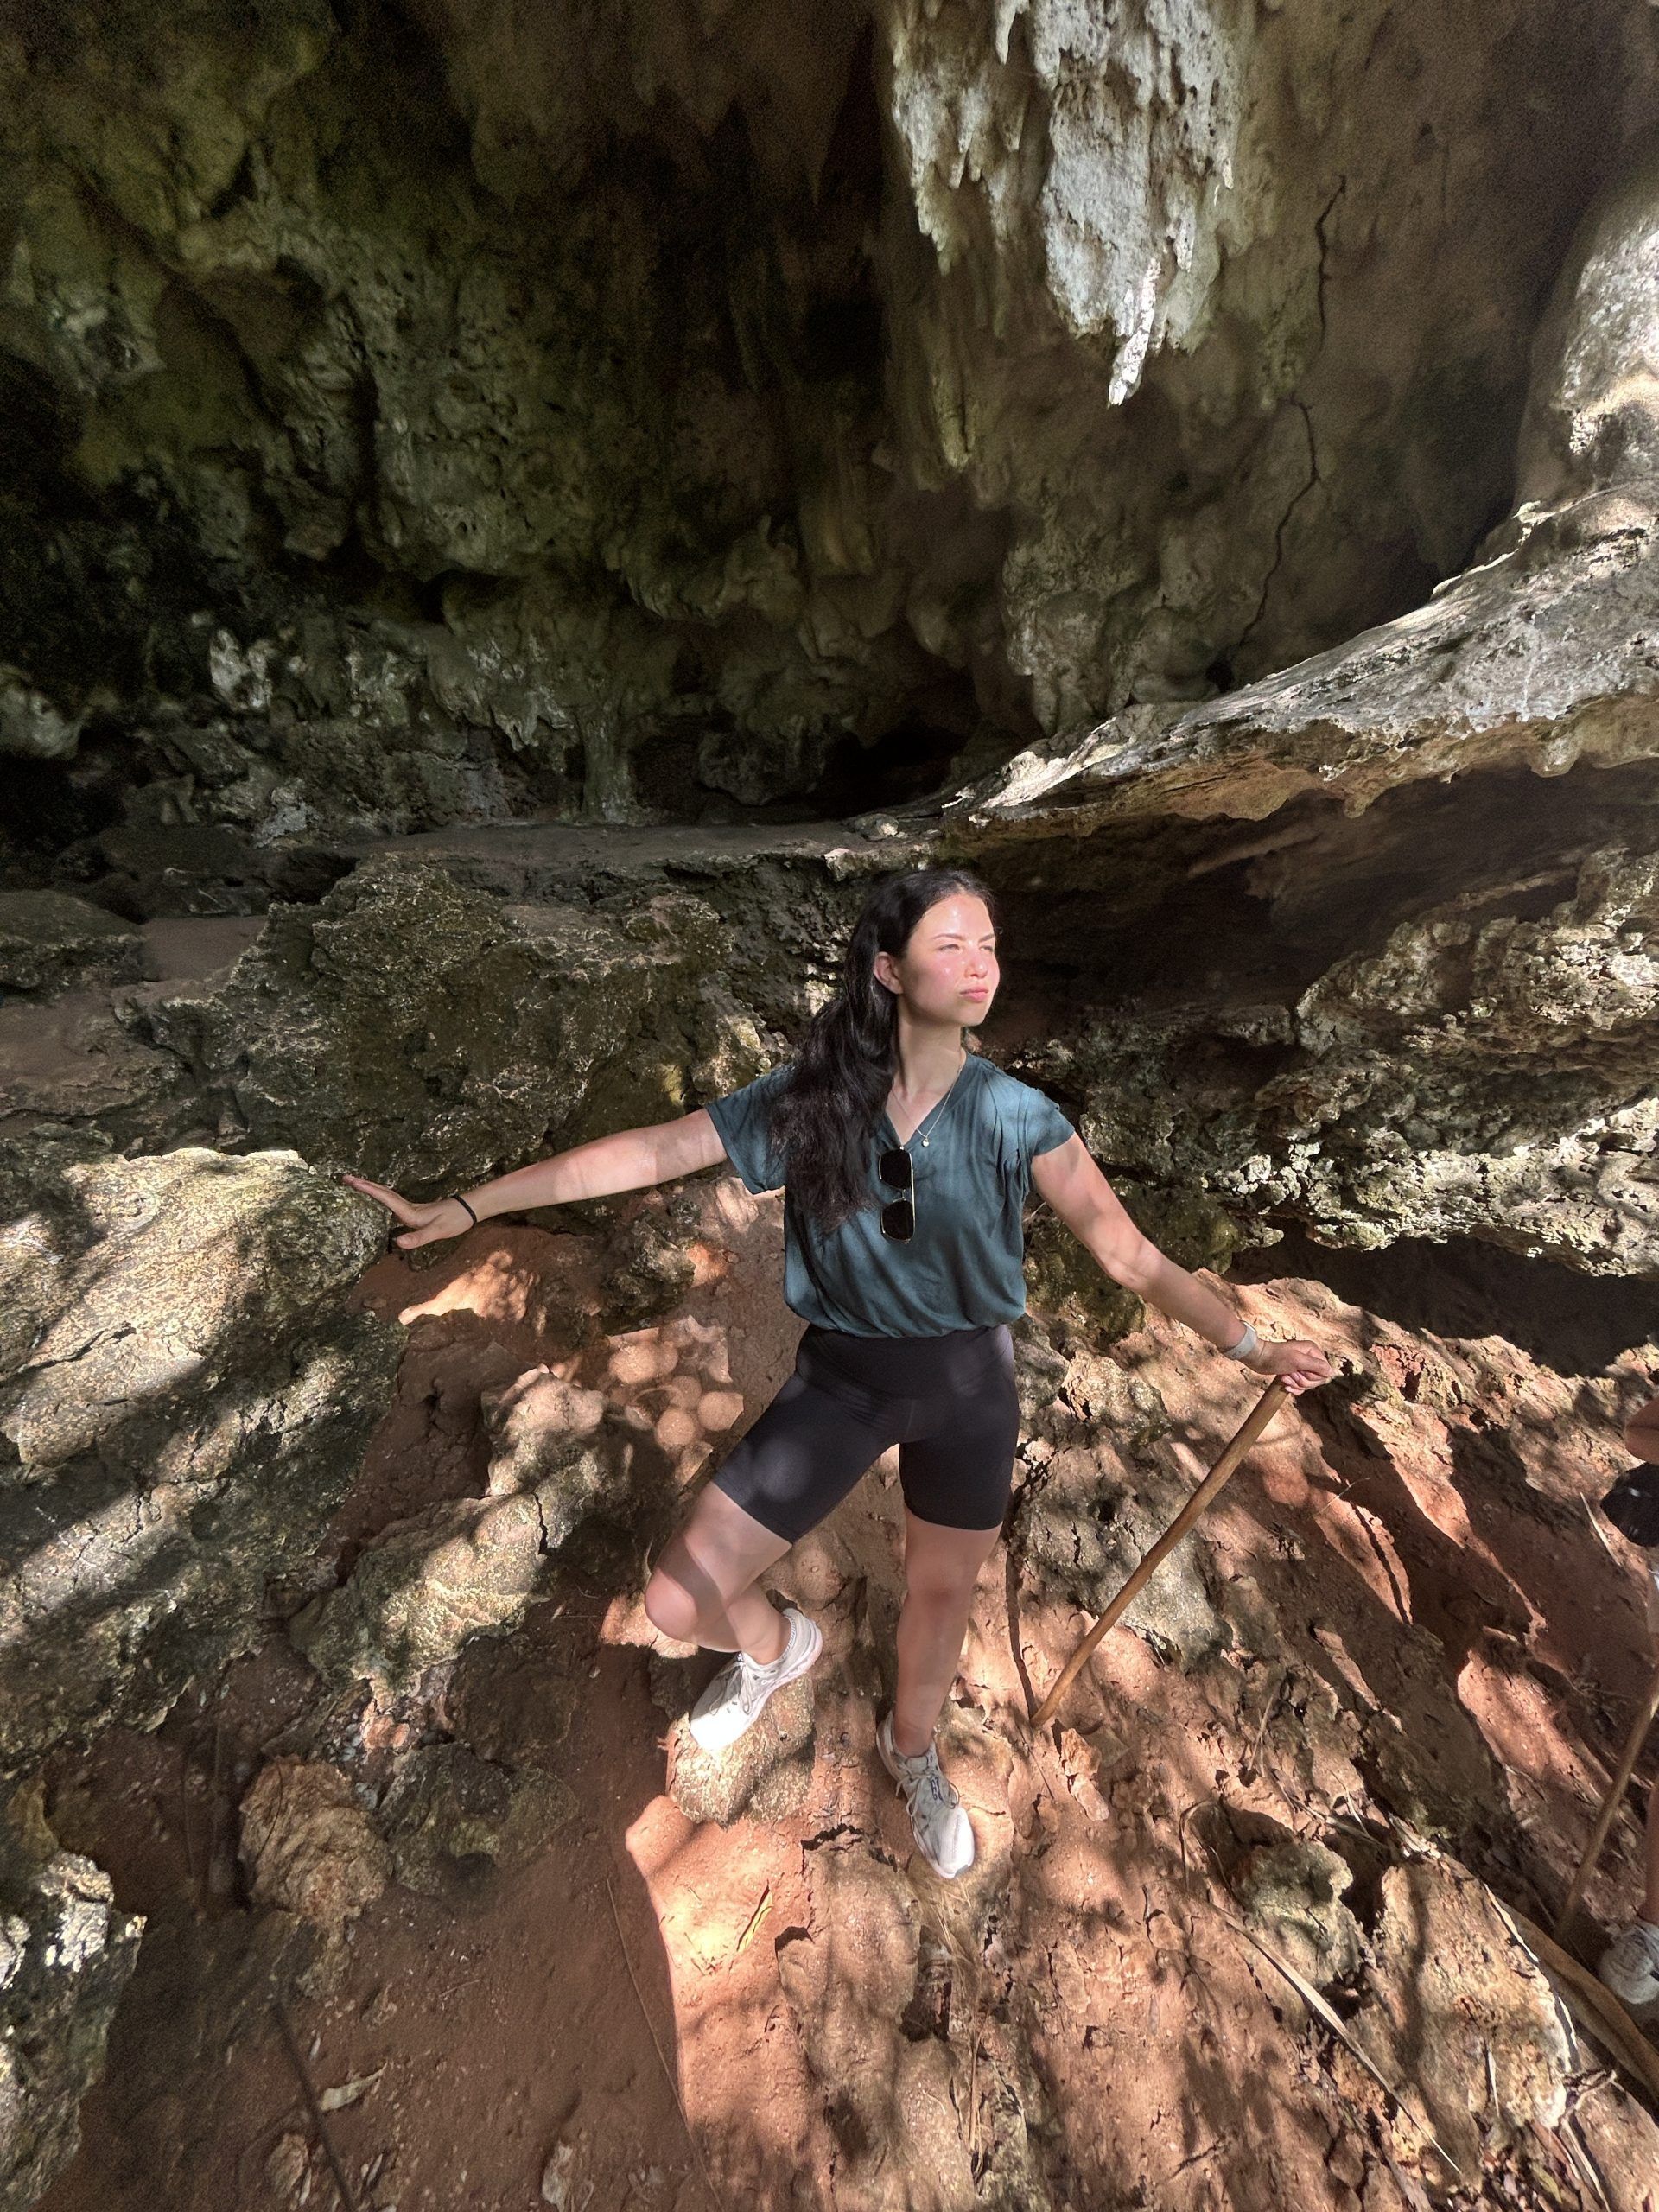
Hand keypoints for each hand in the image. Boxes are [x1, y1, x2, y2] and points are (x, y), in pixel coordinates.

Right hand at [341, 1174, 475, 1249]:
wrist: (470, 1210)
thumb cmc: (455, 1220)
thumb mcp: (438, 1231)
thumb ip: (418, 1238)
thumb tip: (397, 1242)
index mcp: (409, 1212)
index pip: (384, 1198)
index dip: (367, 1189)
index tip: (350, 1181)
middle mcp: (408, 1208)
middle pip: (382, 1193)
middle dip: (363, 1186)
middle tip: (344, 1178)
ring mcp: (411, 1209)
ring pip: (386, 1196)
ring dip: (370, 1190)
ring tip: (354, 1186)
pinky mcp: (415, 1212)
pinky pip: (392, 1203)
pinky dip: (381, 1199)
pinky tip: (378, 1203)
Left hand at [1244, 1336, 1332, 1395]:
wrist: (1259, 1358)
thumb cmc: (1276, 1357)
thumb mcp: (1298, 1361)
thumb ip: (1316, 1365)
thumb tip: (1332, 1372)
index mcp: (1313, 1351)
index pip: (1325, 1371)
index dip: (1314, 1376)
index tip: (1301, 1371)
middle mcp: (1310, 1358)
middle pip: (1317, 1379)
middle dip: (1303, 1380)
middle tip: (1292, 1374)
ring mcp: (1302, 1366)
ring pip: (1308, 1384)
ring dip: (1296, 1384)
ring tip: (1285, 1377)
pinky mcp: (1295, 1373)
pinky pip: (1301, 1386)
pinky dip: (1293, 1388)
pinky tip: (1285, 1384)